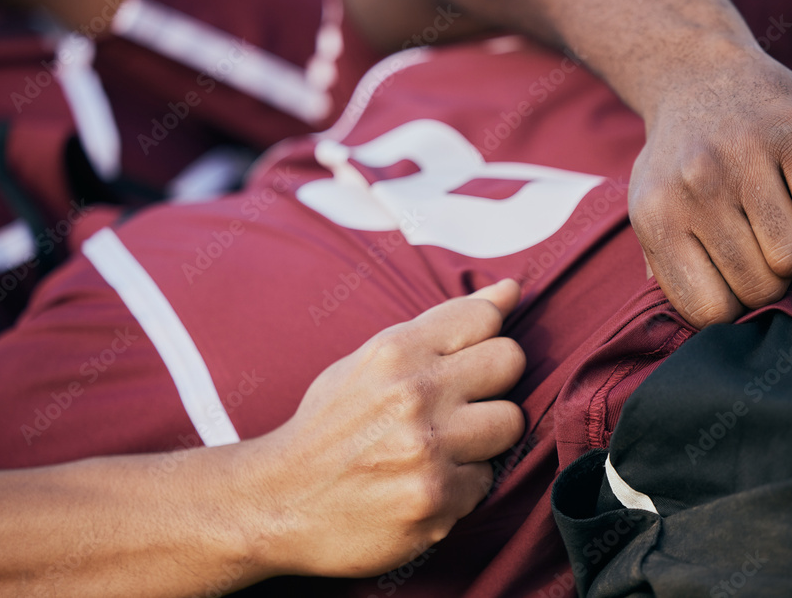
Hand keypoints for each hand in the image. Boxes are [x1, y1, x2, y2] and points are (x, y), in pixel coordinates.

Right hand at [238, 279, 525, 577]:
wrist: (279, 502)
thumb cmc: (332, 426)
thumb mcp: (372, 360)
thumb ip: (442, 326)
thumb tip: (512, 289)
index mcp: (395, 350)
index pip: (484, 317)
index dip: (485, 336)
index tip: (467, 358)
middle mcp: (414, 394)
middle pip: (510, 361)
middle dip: (492, 382)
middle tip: (460, 404)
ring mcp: (427, 449)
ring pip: (509, 422)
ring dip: (483, 437)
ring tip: (442, 446)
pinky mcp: (436, 501)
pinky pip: (486, 481)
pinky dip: (461, 485)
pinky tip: (424, 483)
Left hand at [628, 46, 791, 327]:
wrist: (696, 72)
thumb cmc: (678, 156)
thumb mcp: (649, 206)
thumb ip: (664, 262)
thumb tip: (699, 318)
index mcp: (658, 218)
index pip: (709, 311)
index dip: (735, 309)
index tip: (739, 283)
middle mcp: (695, 190)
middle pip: (761, 287)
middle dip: (775, 281)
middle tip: (768, 250)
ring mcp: (744, 159)